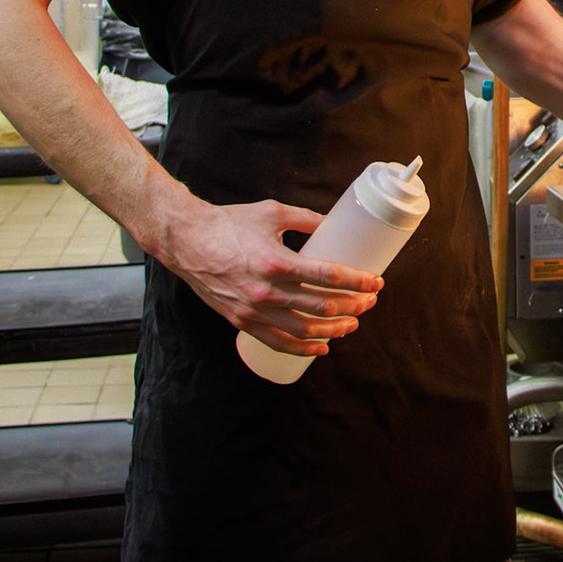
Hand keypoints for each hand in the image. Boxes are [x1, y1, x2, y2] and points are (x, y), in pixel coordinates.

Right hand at [167, 200, 382, 357]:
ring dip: (334, 330)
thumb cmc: (229, 223)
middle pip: (321, 306)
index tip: (376, 282)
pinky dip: (303, 348)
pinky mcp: (242, 321)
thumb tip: (332, 225)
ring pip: (304, 330)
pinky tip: (322, 347)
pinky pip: (278, 342)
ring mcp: (254, 310)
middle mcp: (267, 291)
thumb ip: (305, 219)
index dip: (357, 282)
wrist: (187, 241)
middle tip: (370, 301)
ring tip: (353, 323)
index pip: (328, 277)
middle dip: (353, 306)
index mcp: (277, 262)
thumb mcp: (272, 212)